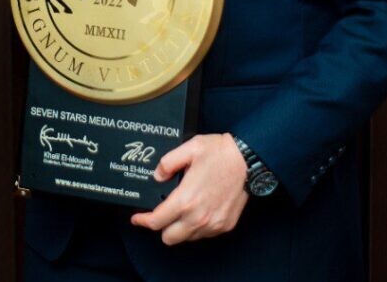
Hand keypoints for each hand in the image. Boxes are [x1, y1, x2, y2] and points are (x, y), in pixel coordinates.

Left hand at [130, 133, 247, 244]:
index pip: (157, 222)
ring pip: (187, 238)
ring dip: (180, 228)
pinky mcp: (225, 225)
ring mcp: (213, 224)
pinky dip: (196, 227)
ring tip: (181, 210)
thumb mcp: (188, 148)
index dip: (142, 221)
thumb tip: (157, 176)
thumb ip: (167, 163)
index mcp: (185, 200)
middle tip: (160, 214)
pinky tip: (197, 211)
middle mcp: (199, 217)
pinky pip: (204, 234)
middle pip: (169, 238)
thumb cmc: (220, 153)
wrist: (249, 161)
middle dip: (161, 228)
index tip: (137, 218)